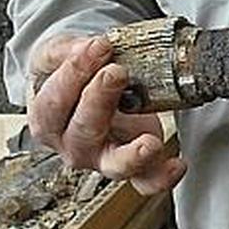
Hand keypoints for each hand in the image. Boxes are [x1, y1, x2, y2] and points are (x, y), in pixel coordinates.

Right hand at [27, 34, 186, 194]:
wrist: (86, 95)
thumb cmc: (68, 80)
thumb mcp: (56, 57)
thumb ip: (66, 50)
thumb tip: (89, 46)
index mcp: (49, 122)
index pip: (55, 103)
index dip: (74, 73)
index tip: (97, 47)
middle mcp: (76, 147)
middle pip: (84, 132)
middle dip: (100, 99)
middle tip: (116, 72)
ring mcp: (106, 160)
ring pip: (116, 165)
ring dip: (133, 154)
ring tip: (149, 141)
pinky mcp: (136, 165)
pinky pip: (147, 182)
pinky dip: (162, 177)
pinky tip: (178, 163)